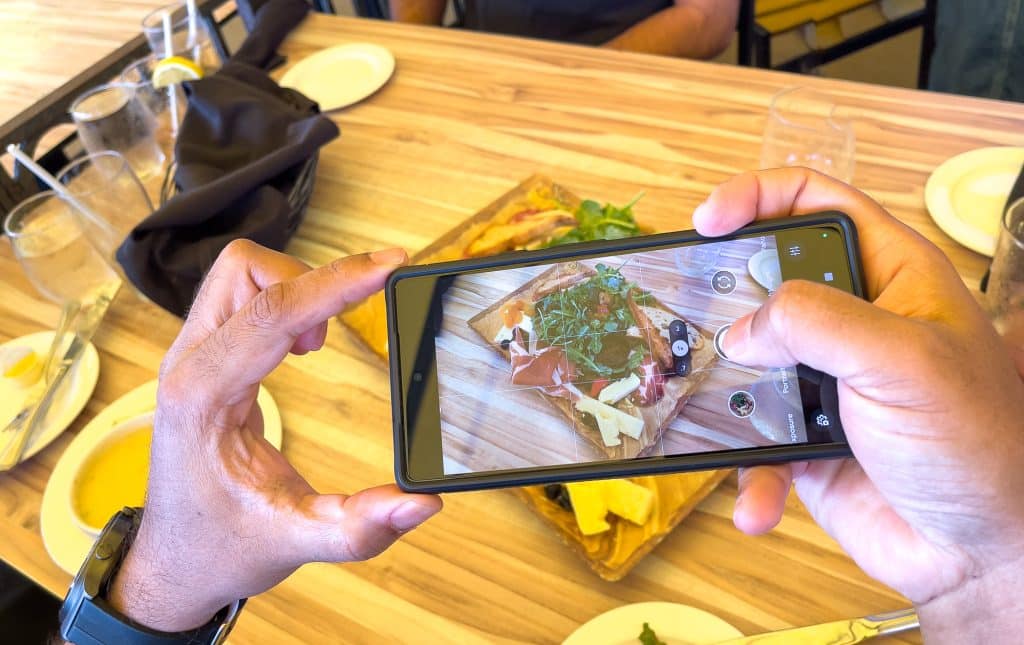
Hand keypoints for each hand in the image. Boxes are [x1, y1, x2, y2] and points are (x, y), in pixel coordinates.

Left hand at [108, 241, 441, 631]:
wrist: (173, 561)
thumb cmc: (221, 547)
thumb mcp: (294, 541)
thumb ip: (359, 526)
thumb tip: (423, 503)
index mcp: (202, 397)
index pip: (273, 313)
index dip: (336, 283)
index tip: (390, 265)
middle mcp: (187, 364)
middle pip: (244, 270)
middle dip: (311, 277)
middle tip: (353, 317)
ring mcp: (190, 356)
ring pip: (240, 274)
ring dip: (294, 287)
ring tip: (321, 343)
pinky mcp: (205, 357)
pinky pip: (243, 298)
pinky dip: (284, 302)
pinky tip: (305, 343)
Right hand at [693, 169, 1023, 639]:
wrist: (980, 552)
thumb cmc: (980, 446)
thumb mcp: (905, 362)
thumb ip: (818, 323)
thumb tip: (742, 328)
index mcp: (889, 276)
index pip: (815, 202)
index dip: (759, 196)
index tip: (708, 218)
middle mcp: (852, 322)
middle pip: (764, 280)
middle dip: (723, 301)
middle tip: (692, 318)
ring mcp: (822, 381)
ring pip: (745, 363)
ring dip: (724, 399)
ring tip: (721, 420)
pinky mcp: (801, 438)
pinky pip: (750, 443)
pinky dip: (748, 475)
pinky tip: (760, 500)